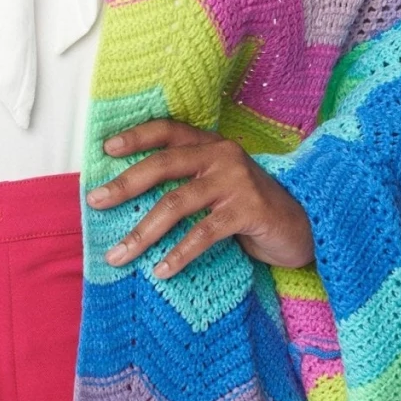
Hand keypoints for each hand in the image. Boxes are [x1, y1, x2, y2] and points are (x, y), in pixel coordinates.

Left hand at [86, 118, 314, 274]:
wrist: (306, 225)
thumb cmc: (250, 208)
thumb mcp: (219, 186)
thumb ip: (187, 182)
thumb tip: (130, 199)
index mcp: (211, 145)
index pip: (168, 130)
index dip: (137, 136)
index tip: (106, 148)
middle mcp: (222, 156)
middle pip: (164, 165)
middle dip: (125, 185)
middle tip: (95, 201)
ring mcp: (236, 182)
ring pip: (176, 204)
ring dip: (142, 232)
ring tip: (119, 254)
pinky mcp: (249, 210)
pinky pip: (204, 234)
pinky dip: (179, 254)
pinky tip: (161, 271)